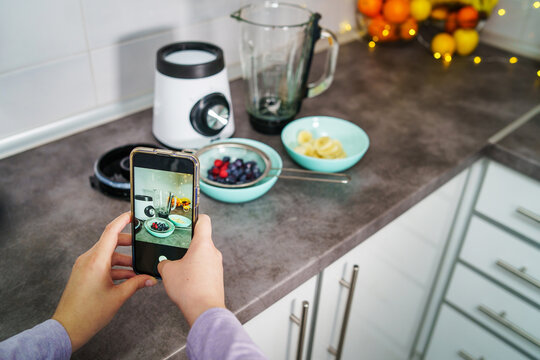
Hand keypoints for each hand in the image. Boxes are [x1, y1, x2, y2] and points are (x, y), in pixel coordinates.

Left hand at [52, 212, 156, 351]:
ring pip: (108, 255)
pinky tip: (127, 278)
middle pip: (111, 242)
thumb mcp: (118, 297)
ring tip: (138, 270)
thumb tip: (150, 279)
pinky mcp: (83, 273)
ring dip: (123, 260)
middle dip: (129, 244)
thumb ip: (136, 284)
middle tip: (143, 246)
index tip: (133, 214)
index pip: (111, 232)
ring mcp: (84, 266)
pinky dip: (115, 268)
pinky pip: (102, 263)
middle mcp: (88, 259)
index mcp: (96, 261)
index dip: (123, 220)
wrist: (68, 328)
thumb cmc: (88, 314)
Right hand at [158, 214, 224, 325]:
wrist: (204, 310)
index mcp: (203, 244)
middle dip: (188, 243)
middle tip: (176, 246)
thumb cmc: (189, 288)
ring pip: (203, 255)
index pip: (204, 220)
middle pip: (202, 239)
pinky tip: (185, 279)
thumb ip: (164, 263)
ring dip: (192, 259)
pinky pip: (205, 268)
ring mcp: (217, 265)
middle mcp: (213, 252)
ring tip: (179, 267)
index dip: (195, 216)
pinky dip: (196, 271)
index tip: (188, 217)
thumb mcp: (167, 271)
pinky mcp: (217, 277)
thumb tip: (164, 264)